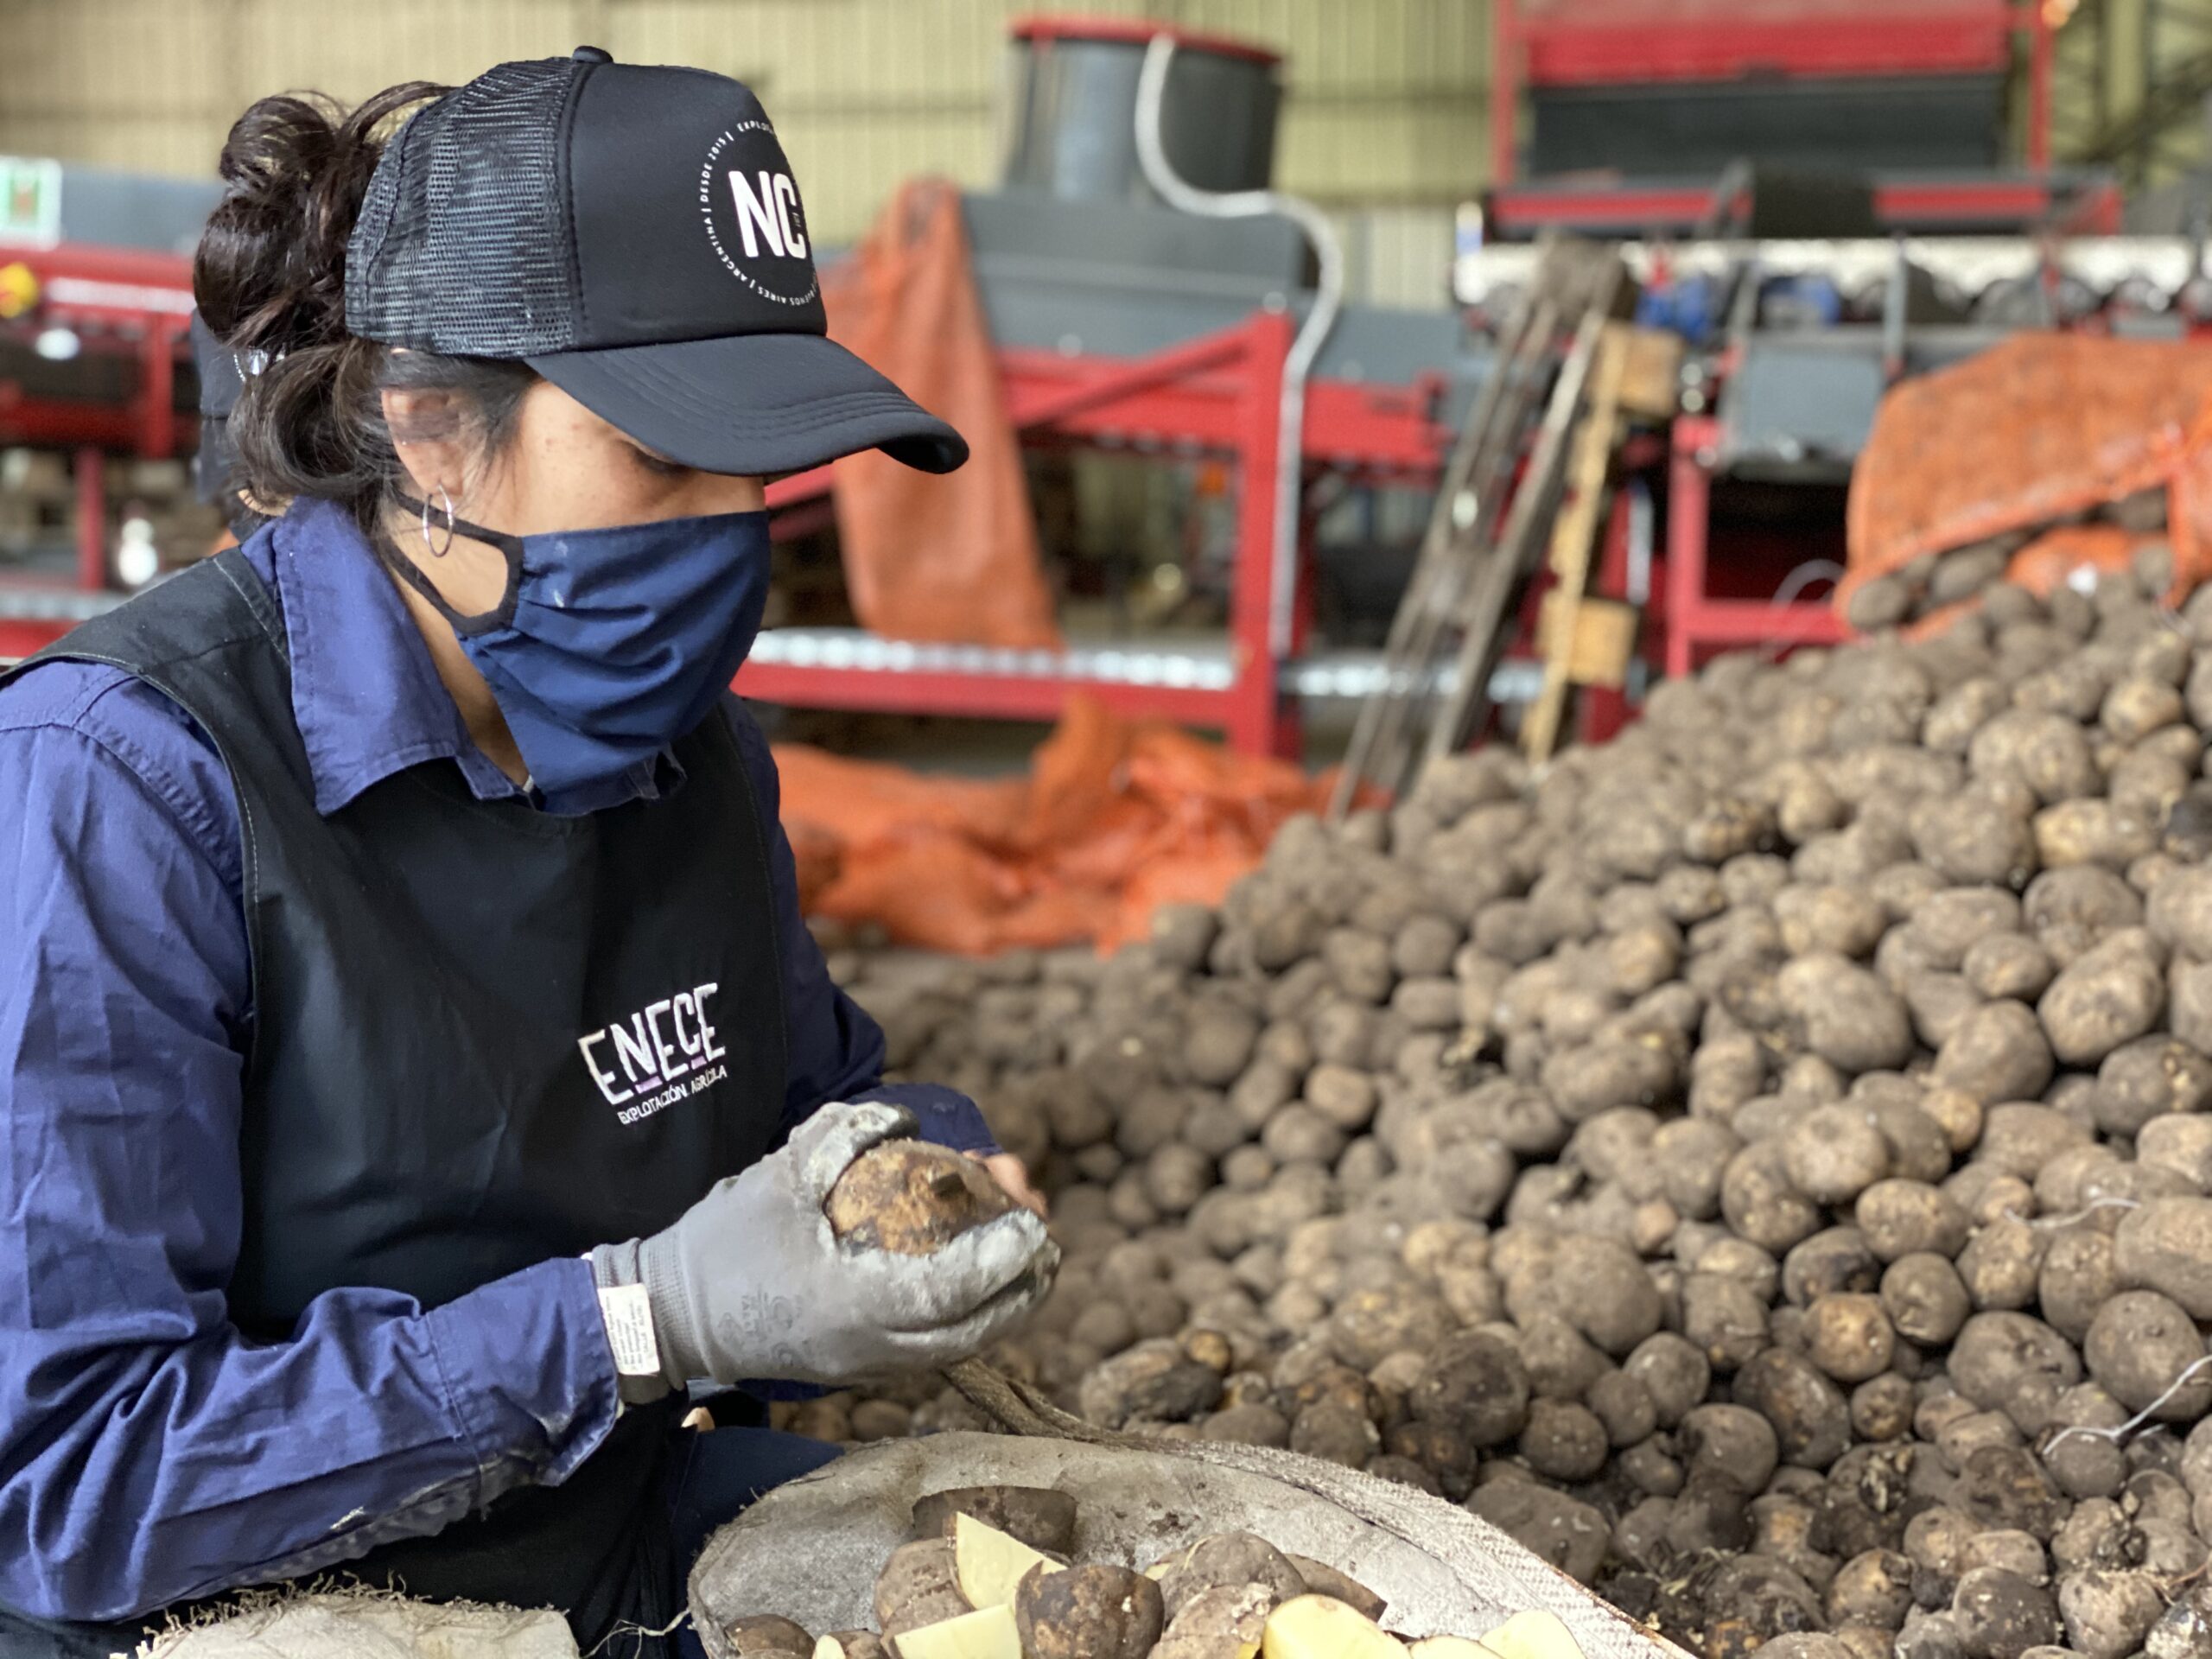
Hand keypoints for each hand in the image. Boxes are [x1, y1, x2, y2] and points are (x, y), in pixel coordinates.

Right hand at [590, 1102, 1057, 1394]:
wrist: (666, 1315)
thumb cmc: (721, 1241)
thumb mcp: (779, 1174)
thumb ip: (843, 1136)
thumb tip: (903, 1117)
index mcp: (852, 1302)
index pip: (952, 1291)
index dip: (1002, 1259)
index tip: (1034, 1225)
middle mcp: (866, 1347)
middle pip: (971, 1333)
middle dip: (1022, 1292)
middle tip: (1048, 1247)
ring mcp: (860, 1367)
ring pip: (955, 1349)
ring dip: (1000, 1310)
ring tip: (1028, 1267)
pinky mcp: (851, 1370)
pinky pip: (928, 1353)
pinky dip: (964, 1321)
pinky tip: (975, 1286)